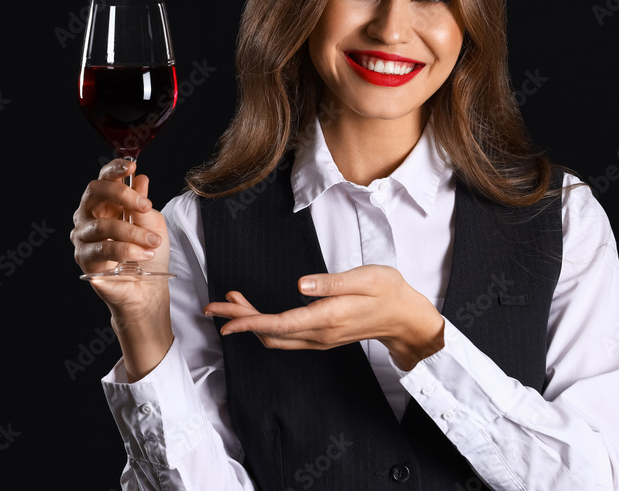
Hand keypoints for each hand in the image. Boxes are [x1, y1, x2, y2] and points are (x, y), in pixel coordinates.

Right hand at [70, 158, 172, 379]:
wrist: (147, 289)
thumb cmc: (149, 253)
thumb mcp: (153, 223)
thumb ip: (144, 203)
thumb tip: (141, 179)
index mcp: (105, 204)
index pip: (103, 179)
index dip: (114, 169)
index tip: (131, 166)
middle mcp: (88, 217)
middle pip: (95, 193)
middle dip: (122, 195)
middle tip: (144, 206)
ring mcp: (83, 238)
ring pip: (103, 225)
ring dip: (133, 232)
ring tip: (154, 241)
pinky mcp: (85, 260)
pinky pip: (103, 250)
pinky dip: (127, 250)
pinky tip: (143, 253)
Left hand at [203, 265, 444, 370]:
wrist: (405, 318)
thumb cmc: (388, 292)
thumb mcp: (365, 278)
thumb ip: (331, 283)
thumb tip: (300, 284)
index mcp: (327, 318)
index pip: (279, 324)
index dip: (248, 322)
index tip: (224, 319)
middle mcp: (319, 334)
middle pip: (269, 334)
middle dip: (239, 321)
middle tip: (213, 308)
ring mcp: (319, 339)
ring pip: (275, 337)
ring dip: (250, 322)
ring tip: (230, 303)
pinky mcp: (321, 337)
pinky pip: (286, 337)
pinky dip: (265, 324)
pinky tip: (257, 311)